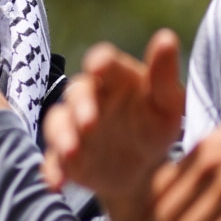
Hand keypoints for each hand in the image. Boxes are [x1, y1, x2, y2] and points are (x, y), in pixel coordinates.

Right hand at [42, 32, 184, 206]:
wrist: (144, 172)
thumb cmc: (156, 126)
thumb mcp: (168, 103)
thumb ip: (164, 74)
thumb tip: (166, 37)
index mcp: (115, 79)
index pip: (104, 62)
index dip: (100, 61)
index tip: (98, 65)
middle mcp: (88, 98)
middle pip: (77, 93)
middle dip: (80, 106)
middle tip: (89, 122)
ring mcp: (73, 127)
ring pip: (58, 124)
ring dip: (62, 137)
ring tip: (72, 153)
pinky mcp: (64, 156)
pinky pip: (53, 161)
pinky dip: (53, 171)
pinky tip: (57, 183)